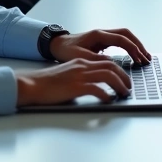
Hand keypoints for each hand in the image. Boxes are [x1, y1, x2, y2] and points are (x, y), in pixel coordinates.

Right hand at [14, 58, 131, 105]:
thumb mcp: (68, 74)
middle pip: (111, 66)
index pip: (106, 62)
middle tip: (129, 87)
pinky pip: (97, 89)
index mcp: (81, 61)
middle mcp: (83, 66)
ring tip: (124, 93)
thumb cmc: (47, 83)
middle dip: (124, 76)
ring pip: (108, 75)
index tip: (124, 79)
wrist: (32, 84)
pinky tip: (109, 100)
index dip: (119, 70)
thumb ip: (82, 76)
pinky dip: (106, 95)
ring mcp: (79, 75)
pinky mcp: (75, 87)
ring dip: (120, 85)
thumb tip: (96, 86)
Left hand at [50, 27, 150, 63]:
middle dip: (139, 45)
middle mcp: (103, 33)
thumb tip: (111, 63)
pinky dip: (129, 47)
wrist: (57, 44)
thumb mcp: (79, 57)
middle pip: (127, 34)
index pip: (121, 39)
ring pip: (125, 37)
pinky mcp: (102, 41)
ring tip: (143, 57)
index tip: (139, 58)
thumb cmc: (65, 50)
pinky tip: (133, 55)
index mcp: (98, 35)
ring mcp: (103, 36)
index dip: (132, 48)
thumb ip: (95, 59)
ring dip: (135, 45)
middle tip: (147, 57)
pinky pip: (120, 41)